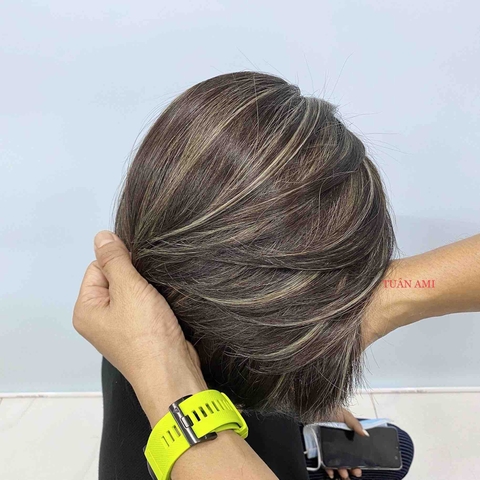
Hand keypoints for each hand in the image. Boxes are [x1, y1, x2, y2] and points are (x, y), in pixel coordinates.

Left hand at [73, 230, 207, 425]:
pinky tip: (165, 303)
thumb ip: (115, 260)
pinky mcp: (140, 333)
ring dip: (147, 289)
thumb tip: (100, 235)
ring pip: (132, 293)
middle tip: (151, 284)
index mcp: (86, 309)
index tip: (140, 269)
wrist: (172, 372)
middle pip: (115, 280)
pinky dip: (155, 302)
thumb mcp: (128, 289)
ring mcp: (120, 328)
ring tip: (160, 293)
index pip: (97, 268)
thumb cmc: (146, 332)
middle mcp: (98, 319)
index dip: (119, 262)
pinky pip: (143, 307)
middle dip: (135, 276)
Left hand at [322, 407, 367, 479]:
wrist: (314, 407)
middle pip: (345, 459)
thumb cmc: (330, 409)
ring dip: (340, 470)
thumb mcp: (345, 415)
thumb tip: (366, 434)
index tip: (360, 468)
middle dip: (350, 468)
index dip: (357, 461)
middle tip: (353, 473)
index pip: (353, 451)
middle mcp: (337, 442)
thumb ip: (355, 424)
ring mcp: (328, 445)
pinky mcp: (319, 447)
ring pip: (336, 462)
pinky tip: (332, 473)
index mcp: (346, 436)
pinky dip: (328, 468)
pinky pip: (323, 460)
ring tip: (344, 474)